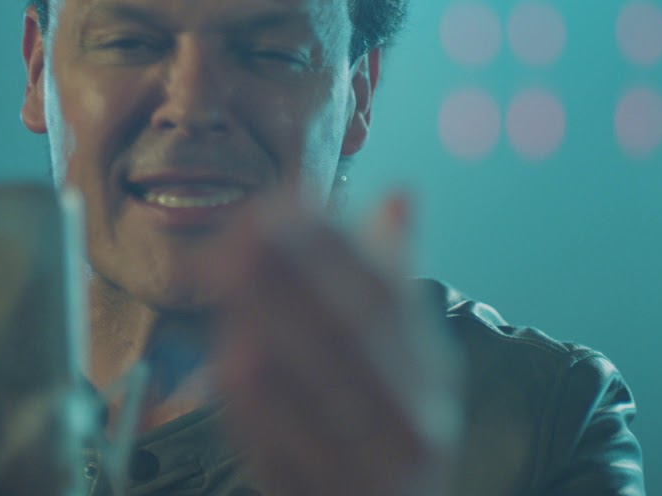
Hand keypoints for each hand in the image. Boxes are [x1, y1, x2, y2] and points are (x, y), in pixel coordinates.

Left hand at [207, 192, 462, 495]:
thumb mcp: (404, 367)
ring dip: (273, 326)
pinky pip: (292, 453)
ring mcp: (379, 468)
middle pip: (355, 333)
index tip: (285, 202)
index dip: (336, 242)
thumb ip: (392, 288)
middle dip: (299, 273)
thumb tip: (402, 193)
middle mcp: (416, 421)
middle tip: (247, 228)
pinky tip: (230, 365)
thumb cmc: (383, 440)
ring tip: (230, 279)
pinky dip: (260, 405)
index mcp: (431, 376)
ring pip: (325, 390)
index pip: (388, 295)